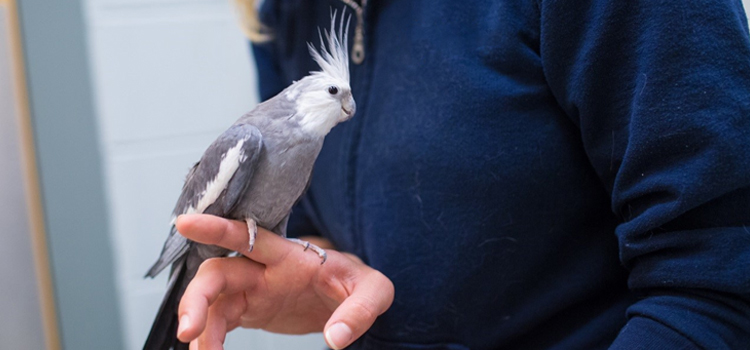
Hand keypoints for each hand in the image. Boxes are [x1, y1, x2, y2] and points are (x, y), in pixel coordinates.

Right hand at [173, 214, 394, 348]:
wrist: (347, 295)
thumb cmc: (358, 282)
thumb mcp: (375, 291)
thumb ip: (360, 310)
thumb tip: (336, 338)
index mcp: (289, 255)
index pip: (249, 236)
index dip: (217, 228)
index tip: (184, 223)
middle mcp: (263, 268)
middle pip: (217, 272)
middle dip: (195, 296)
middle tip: (188, 329)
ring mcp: (253, 288)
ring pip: (212, 299)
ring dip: (199, 324)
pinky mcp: (249, 309)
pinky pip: (219, 320)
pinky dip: (208, 337)